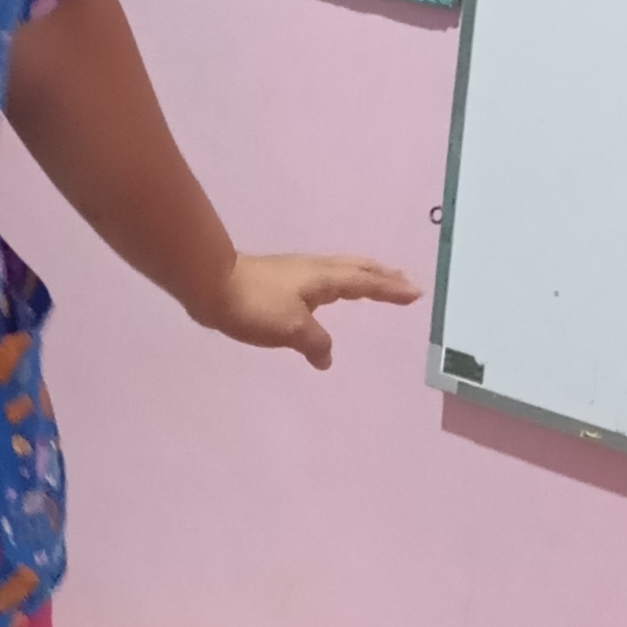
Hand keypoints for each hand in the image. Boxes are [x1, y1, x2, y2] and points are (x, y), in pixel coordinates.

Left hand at [188, 251, 421, 367]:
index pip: (366, 283)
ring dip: (362, 277)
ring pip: (340, 272)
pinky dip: (339, 285)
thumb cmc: (255, 305)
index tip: (416, 293)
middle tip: (403, 281)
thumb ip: (316, 343)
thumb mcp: (292, 329)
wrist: (211, 286)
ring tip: (375, 285)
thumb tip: (326, 357)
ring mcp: (297, 273)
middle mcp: (315, 270)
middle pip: (357, 269)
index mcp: (324, 278)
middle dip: (382, 275)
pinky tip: (328, 298)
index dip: (391, 289)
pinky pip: (323, 281)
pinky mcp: (281, 282)